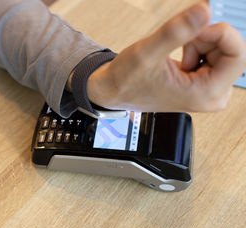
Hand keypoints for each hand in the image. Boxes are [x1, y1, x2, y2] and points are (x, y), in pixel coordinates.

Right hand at [87, 2, 245, 111]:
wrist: (115, 91)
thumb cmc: (127, 80)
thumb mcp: (147, 53)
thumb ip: (176, 32)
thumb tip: (205, 10)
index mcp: (206, 94)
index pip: (238, 54)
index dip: (218, 33)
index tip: (194, 31)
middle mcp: (213, 96)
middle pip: (230, 50)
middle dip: (204, 40)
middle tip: (178, 47)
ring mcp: (210, 90)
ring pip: (221, 50)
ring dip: (198, 44)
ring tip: (172, 59)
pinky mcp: (205, 84)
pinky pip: (213, 54)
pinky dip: (195, 49)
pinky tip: (177, 62)